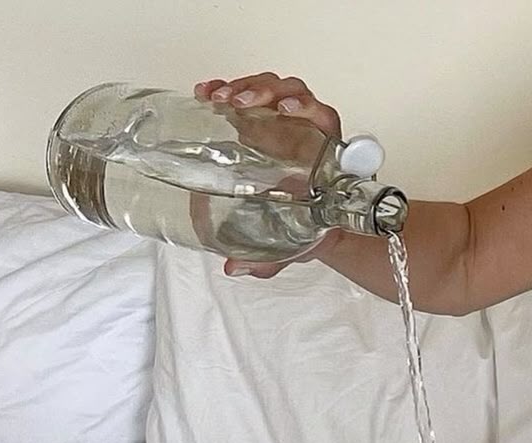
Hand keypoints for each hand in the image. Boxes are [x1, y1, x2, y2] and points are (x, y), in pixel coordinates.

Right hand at [193, 73, 341, 278]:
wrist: (318, 229)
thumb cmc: (315, 230)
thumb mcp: (296, 244)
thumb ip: (269, 258)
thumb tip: (236, 266)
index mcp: (325, 157)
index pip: (323, 118)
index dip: (306, 108)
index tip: (285, 109)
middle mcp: (308, 134)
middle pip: (293, 93)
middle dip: (265, 92)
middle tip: (241, 104)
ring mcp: (286, 126)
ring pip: (271, 89)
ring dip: (244, 87)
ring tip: (219, 98)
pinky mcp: (265, 124)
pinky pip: (250, 98)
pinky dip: (227, 91)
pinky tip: (206, 94)